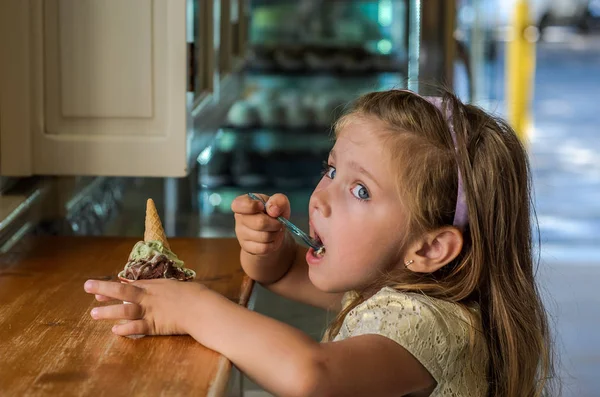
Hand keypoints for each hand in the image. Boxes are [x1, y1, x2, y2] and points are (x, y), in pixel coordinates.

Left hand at [84, 279, 208, 336]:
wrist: (201, 307)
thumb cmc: (193, 295)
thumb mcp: (175, 286)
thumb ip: (162, 287)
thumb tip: (156, 287)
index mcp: (154, 286)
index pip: (128, 285)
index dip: (110, 288)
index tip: (96, 290)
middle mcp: (149, 297)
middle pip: (122, 292)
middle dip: (103, 289)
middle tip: (86, 287)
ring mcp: (150, 311)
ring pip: (125, 310)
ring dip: (108, 312)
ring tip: (94, 314)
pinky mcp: (154, 325)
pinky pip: (136, 327)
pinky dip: (124, 329)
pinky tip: (114, 331)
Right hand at [231, 193, 290, 255]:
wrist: (273, 230)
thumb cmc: (273, 212)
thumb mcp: (279, 202)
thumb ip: (278, 200)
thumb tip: (273, 210)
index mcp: (242, 203)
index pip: (239, 205)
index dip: (252, 206)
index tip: (262, 206)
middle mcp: (239, 218)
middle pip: (260, 223)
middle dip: (275, 223)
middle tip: (279, 222)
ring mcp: (241, 234)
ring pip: (264, 237)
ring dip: (275, 233)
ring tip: (275, 230)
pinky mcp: (246, 247)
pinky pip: (264, 248)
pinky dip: (273, 244)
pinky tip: (272, 239)